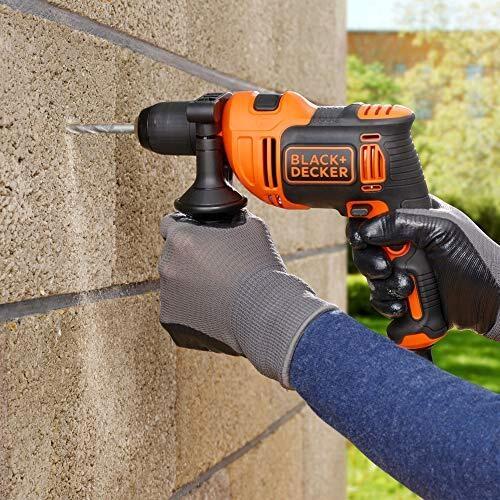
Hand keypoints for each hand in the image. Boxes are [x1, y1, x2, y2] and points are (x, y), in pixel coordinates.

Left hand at [159, 210, 334, 386]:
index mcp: (181, 239)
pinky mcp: (170, 319)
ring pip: (174, 283)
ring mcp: (166, 294)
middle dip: (189, 259)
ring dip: (189, 284)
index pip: (169, 224)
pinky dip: (191, 309)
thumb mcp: (251, 227)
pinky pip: (177, 308)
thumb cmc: (259, 271)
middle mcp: (168, 265)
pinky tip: (214, 308)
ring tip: (219, 291)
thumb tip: (230, 218)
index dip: (186, 229)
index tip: (197, 238)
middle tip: (216, 268)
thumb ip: (231, 218)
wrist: (265, 313)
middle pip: (172, 256)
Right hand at [347, 196, 499, 339]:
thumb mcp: (443, 230)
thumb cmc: (478, 261)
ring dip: (383, 287)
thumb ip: (403, 222)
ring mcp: (402, 270)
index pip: (374, 214)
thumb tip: (366, 230)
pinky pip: (379, 299)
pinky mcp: (403, 296)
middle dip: (372, 262)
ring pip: (370, 277)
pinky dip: (387, 305)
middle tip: (385, 268)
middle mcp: (404, 243)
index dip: (361, 225)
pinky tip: (403, 307)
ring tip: (407, 289)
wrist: (494, 306)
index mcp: (412, 218)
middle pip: (365, 248)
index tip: (362, 238)